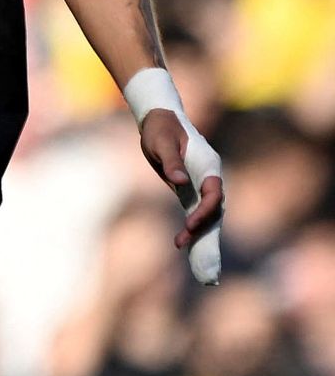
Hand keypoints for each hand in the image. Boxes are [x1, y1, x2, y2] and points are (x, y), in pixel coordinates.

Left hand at [139, 107, 224, 283]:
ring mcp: (202, 186)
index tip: (190, 224)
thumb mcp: (161, 143)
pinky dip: (194, 230)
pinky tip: (186, 245)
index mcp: (208, 166)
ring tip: (187, 255)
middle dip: (207, 234)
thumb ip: (171, 162)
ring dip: (200, 236)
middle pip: (215, 211)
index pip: (214, 194)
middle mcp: (210, 178)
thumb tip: (179, 182)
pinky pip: (196, 214)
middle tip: (192, 254)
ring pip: (208, 216)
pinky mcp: (190, 190)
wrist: (160, 120)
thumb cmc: (160, 128)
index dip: (205, 211)